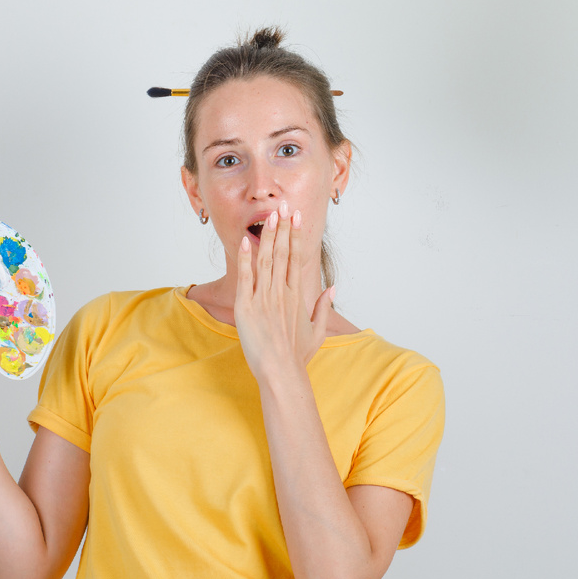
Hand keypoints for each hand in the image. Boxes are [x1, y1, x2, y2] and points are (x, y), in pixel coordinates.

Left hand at [233, 202, 334, 379]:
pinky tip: (246, 242)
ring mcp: (264, 298)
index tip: (298, 217)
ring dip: (267, 236)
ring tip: (269, 216)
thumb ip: (323, 307)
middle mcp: (282, 293)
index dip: (296, 236)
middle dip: (283, 228)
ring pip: (266, 260)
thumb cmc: (297, 356)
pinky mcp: (246, 307)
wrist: (281, 372)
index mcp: (298, 296)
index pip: (297, 258)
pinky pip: (245, 278)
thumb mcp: (316, 331)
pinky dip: (245, 259)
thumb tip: (331, 289)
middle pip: (283, 253)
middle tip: (284, 206)